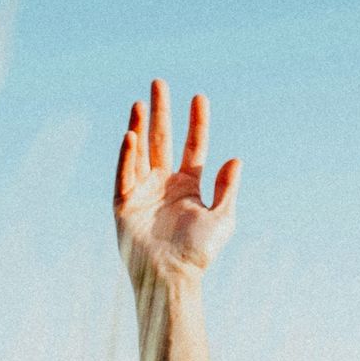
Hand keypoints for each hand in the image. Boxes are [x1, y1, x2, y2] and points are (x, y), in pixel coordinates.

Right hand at [114, 79, 240, 287]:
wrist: (172, 277)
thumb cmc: (198, 253)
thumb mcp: (222, 219)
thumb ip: (227, 188)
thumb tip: (235, 158)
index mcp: (188, 186)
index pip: (193, 146)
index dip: (196, 122)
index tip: (199, 97)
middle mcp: (164, 184)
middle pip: (162, 140)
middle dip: (161, 112)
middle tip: (159, 83)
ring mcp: (143, 192)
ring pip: (141, 151)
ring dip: (140, 126)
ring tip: (140, 101)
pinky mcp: (124, 204)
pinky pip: (125, 173)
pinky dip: (127, 155)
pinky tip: (131, 134)